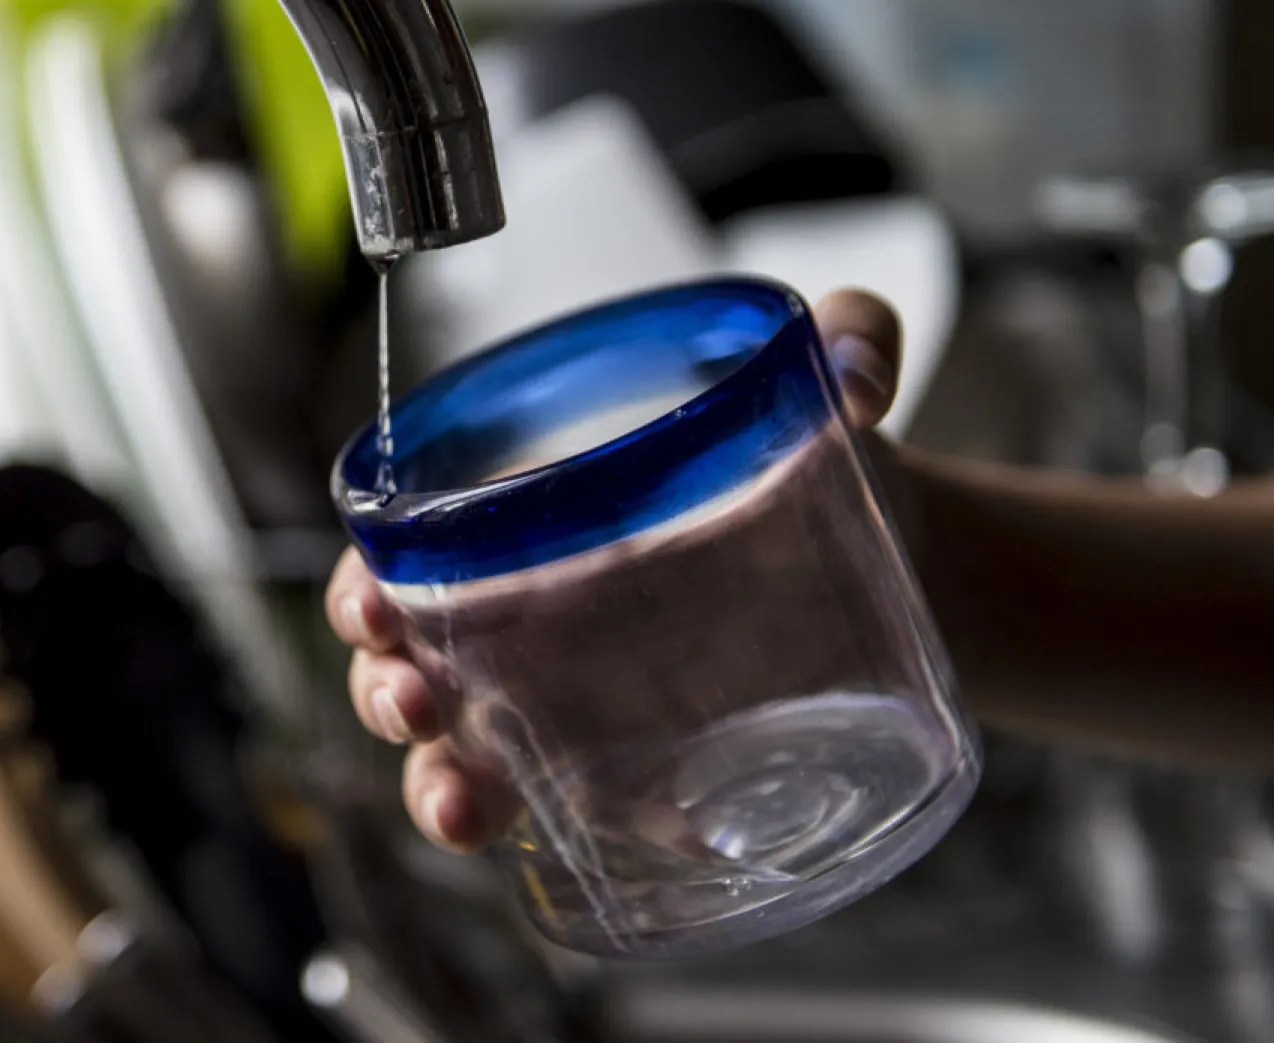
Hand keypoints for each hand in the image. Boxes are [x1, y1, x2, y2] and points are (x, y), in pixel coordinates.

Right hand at [325, 289, 903, 851]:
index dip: (368, 577)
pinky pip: (553, 806)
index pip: (417, 545)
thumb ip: (855, 334)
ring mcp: (582, 698)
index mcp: (549, 514)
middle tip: (414, 701)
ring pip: (464, 748)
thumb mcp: (835, 387)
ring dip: (433, 783)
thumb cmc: (831, 467)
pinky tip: (542, 845)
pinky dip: (529, 833)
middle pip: (417, 657)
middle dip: (383, 687)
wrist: (906, 568)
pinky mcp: (634, 767)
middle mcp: (544, 612)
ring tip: (461, 807)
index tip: (373, 601)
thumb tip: (864, 372)